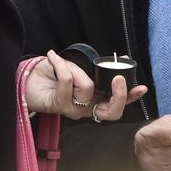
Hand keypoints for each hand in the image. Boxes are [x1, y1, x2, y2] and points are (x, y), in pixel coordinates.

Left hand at [24, 50, 147, 120]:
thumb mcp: (79, 67)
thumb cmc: (53, 73)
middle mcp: (86, 108)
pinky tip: (53, 57)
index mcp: (94, 99)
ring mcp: (73, 109)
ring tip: (62, 60)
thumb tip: (115, 63)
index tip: (141, 88)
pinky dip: (61, 64)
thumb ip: (94, 70)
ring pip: (87, 89)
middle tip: (117, 77)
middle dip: (119, 95)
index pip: (116, 104)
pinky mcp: (58, 105)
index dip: (131, 98)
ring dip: (76, 68)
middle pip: (111, 113)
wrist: (28, 77)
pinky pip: (68, 82)